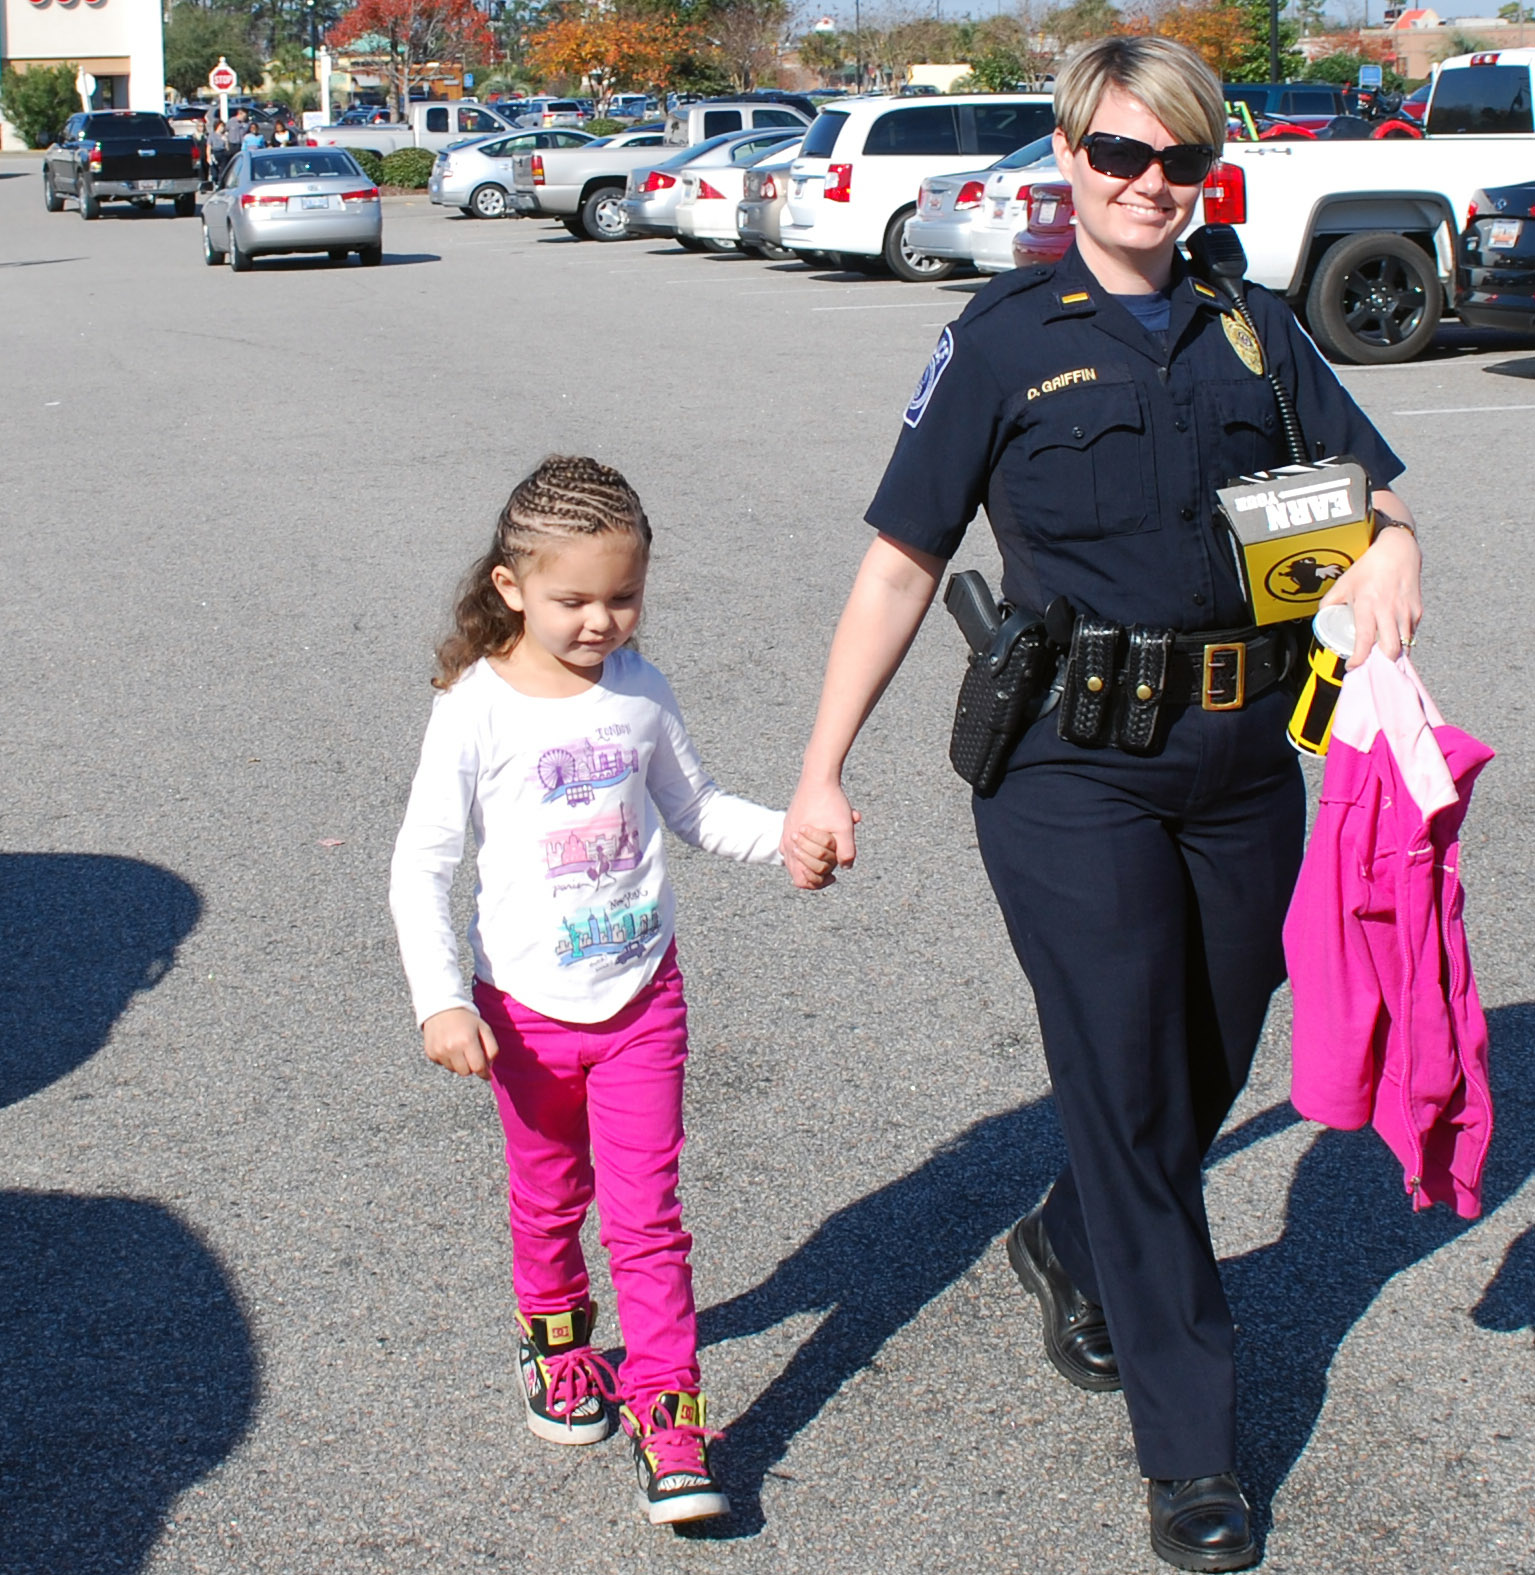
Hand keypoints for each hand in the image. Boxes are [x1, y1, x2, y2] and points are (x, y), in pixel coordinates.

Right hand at [422, 1006, 499, 1079]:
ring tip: (459, 1047)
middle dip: (471, 1067)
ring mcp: (439, 1051)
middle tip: (472, 1055)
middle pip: (466, 1072)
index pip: (478, 1067)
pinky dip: (448, 1059)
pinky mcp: (430, 1053)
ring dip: (459, 1063)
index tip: (487, 1075)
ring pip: (454, 1070)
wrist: (441, 1007)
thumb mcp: (484, 1028)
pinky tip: (449, 1046)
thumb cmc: (466, 1019)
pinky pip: (443, 1064)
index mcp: (467, 1041)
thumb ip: (491, 1048)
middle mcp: (452, 1048)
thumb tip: (489, 1067)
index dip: (484, 1073)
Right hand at [782, 780, 860, 889]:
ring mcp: (785, 834)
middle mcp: (787, 843)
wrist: (818, 777)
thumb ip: (847, 851)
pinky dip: (808, 849)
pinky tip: (820, 843)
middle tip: (833, 864)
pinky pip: (795, 847)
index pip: (803, 880)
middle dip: (819, 870)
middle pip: (799, 872)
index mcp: (796, 847)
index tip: (833, 877)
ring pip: (797, 860)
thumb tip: (845, 868)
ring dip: (814, 859)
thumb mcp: (844, 828)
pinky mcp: (788, 825)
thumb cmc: (831, 802)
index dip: (818, 883)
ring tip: (830, 851)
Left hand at [1320, 522, 1422, 669]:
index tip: (1352, 667)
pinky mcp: (1417, 611)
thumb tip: (1322, 618)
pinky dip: (1402, 642)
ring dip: (1393, 656)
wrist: (1398, 551)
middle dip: (1382, 664)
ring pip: (1405, 645)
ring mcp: (1406, 613)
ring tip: (1381, 661)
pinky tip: (1392, 643)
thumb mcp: (1343, 584)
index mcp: (1368, 606)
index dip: (1359, 659)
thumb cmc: (1369, 568)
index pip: (1364, 641)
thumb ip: (1330, 602)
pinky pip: (1410, 634)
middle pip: (1391, 649)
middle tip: (1370, 668)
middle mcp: (1389, 612)